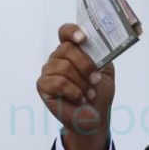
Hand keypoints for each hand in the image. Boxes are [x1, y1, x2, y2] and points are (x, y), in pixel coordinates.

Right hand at [36, 24, 114, 149]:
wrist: (94, 118)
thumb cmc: (98, 93)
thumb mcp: (105, 71)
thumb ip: (101, 55)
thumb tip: (98, 43)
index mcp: (73, 51)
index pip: (66, 32)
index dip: (72, 32)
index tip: (83, 39)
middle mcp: (58, 57)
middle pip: (67, 49)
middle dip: (86, 66)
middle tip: (95, 80)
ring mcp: (49, 71)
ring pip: (64, 67)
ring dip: (82, 83)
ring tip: (89, 94)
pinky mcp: (43, 86)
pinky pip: (59, 82)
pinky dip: (74, 92)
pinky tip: (80, 99)